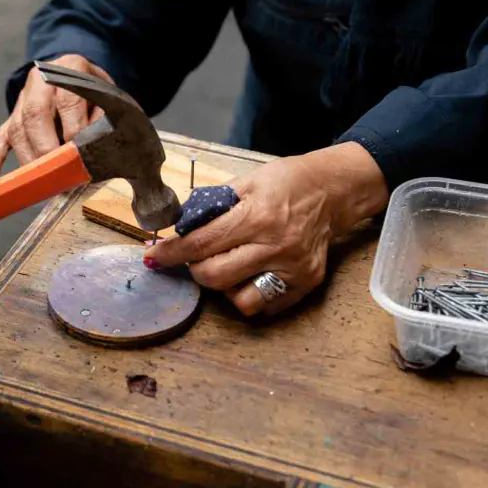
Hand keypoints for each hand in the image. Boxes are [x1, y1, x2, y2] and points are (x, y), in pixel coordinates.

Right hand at [0, 54, 112, 179]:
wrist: (78, 74)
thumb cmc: (97, 91)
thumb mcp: (109, 97)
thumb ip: (103, 119)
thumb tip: (92, 150)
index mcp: (69, 68)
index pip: (67, 101)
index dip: (73, 130)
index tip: (80, 155)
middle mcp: (40, 81)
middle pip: (34, 114)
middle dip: (45, 148)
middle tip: (57, 173)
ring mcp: (22, 99)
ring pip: (17, 129)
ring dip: (28, 159)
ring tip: (39, 182)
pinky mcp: (12, 117)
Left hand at [145, 143, 387, 316]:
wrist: (333, 191)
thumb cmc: (287, 182)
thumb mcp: (247, 182)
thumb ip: (213, 206)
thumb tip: (179, 227)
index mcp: (258, 216)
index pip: (202, 243)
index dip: (173, 253)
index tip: (154, 257)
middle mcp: (276, 246)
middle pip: (216, 277)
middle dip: (197, 270)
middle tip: (198, 258)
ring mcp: (293, 269)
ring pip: (240, 300)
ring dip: (225, 287)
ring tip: (230, 267)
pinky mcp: (306, 283)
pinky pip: (266, 305)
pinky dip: (250, 294)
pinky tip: (251, 274)